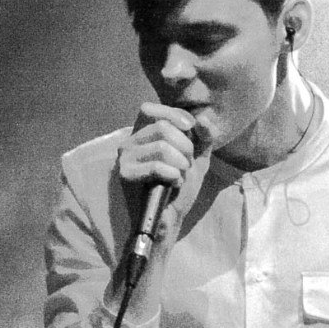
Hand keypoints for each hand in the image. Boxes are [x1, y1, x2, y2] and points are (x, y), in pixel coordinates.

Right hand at [116, 103, 209, 237]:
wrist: (169, 218)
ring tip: (179, 176)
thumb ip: (204, 137)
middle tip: (186, 164)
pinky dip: (173, 176)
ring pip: (161, 147)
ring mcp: (124, 158)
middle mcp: (129, 142)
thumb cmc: (179, 187)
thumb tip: (202, 119)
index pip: (150, 109)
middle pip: (162, 127)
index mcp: (142, 134)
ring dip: (180, 164)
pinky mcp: (125, 175)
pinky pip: (156, 167)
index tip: (191, 130)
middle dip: (185, 146)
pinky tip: (172, 184)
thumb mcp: (198, 158)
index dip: (173, 115)